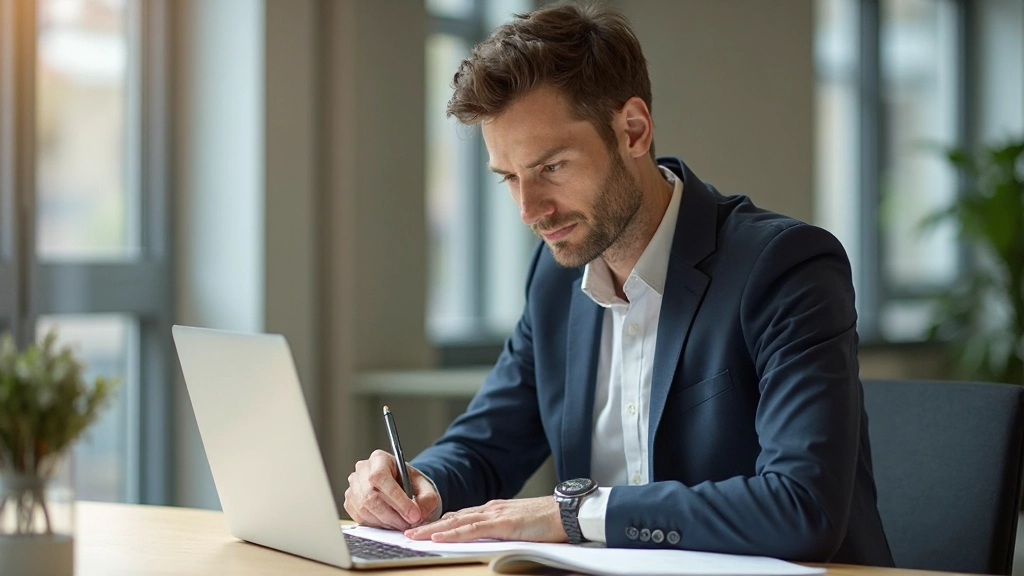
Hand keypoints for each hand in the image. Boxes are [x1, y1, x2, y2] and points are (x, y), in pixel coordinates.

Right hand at [343, 449, 439, 529]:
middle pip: (370, 496)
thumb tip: (419, 514)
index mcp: (379, 459)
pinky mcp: (350, 502)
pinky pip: (360, 517)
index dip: (397, 499)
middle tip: (409, 524)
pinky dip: (377, 524)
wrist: (401, 487)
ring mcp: (353, 486)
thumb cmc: (410, 483)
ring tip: (402, 524)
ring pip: (365, 509)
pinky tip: (390, 522)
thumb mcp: (425, 486)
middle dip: (393, 515)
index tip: (413, 514)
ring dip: (386, 521)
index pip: (380, 478)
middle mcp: (362, 470)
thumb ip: (427, 498)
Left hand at [403, 496, 565, 542]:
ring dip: (432, 530)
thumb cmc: (550, 522)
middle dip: (428, 526)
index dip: (440, 524)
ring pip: (457, 522)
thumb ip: (503, 530)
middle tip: (407, 534)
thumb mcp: (520, 526)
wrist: (570, 513)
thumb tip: (489, 540)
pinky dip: (452, 533)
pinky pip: (472, 529)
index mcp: (495, 511)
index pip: (461, 517)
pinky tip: (437, 537)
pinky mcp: (503, 524)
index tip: (423, 530)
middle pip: (453, 518)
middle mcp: (491, 509)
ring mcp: (496, 515)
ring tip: (412, 537)